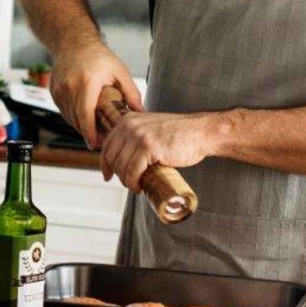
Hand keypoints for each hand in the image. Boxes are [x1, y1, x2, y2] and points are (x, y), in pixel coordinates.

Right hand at [51, 40, 141, 147]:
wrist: (73, 43)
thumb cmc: (98, 56)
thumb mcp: (119, 71)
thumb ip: (131, 92)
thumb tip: (141, 112)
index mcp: (86, 82)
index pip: (85, 115)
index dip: (90, 133)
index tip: (95, 144)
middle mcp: (69, 86)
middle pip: (77, 120)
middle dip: (88, 133)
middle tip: (102, 140)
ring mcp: (59, 90)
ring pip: (69, 118)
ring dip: (81, 126)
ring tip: (95, 130)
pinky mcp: (53, 92)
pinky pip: (64, 111)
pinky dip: (74, 117)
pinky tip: (85, 117)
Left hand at [99, 110, 217, 190]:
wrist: (201, 132)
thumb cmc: (179, 134)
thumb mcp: (151, 128)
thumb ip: (136, 135)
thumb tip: (123, 156)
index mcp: (128, 120)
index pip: (107, 145)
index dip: (105, 163)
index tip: (107, 175)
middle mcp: (130, 125)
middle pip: (112, 157)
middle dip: (117, 174)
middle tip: (128, 183)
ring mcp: (138, 135)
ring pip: (121, 166)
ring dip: (126, 181)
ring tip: (136, 186)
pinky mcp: (149, 147)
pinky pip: (133, 171)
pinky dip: (134, 182)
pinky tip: (140, 186)